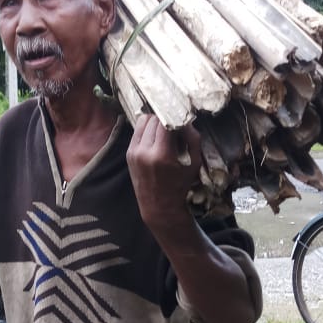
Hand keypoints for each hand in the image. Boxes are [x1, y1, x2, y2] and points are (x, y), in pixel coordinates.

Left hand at [126, 115, 200, 232]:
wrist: (158, 206)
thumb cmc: (179, 186)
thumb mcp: (194, 163)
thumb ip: (193, 138)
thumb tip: (186, 119)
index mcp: (161, 155)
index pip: (165, 121)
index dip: (175, 116)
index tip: (182, 117)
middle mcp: (144, 152)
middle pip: (153, 119)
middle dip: (165, 118)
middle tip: (174, 125)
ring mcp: (133, 152)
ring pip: (143, 121)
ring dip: (155, 121)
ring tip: (164, 131)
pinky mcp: (128, 153)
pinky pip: (138, 131)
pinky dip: (147, 129)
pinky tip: (156, 137)